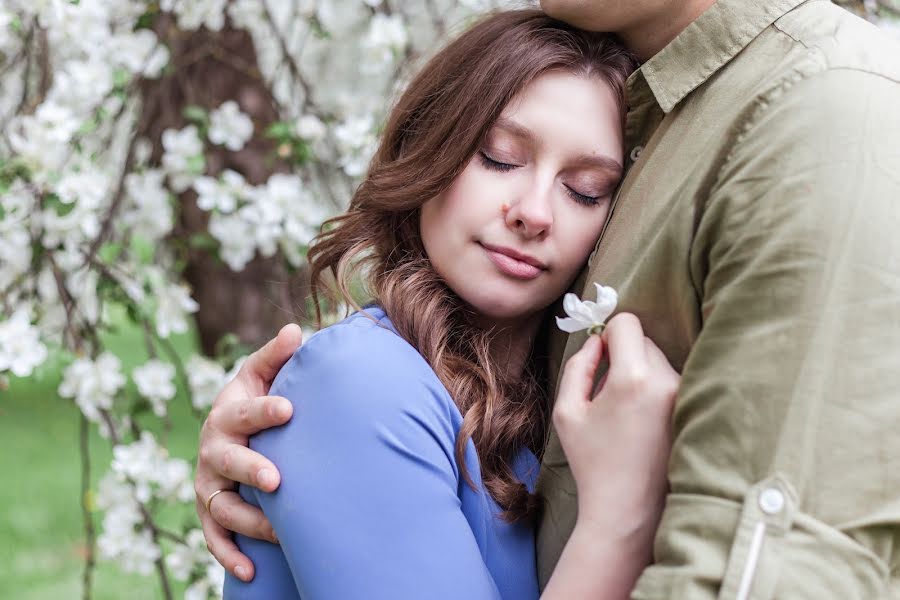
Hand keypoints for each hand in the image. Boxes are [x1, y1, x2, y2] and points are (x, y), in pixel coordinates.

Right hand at [194, 323, 301, 580]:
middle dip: (250, 470)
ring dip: (247, 520)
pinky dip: (228, 555)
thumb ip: (276, 356)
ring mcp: (209, 483)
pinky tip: (250, 572)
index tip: (290, 409)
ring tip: (278, 530)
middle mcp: (213, 448)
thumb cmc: (258, 399)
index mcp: (228, 412)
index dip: (265, 410)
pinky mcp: (210, 511)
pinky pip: (214, 537)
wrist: (233, 431)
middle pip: (227, 461)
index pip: (245, 411)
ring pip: (222, 505)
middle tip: (276, 480)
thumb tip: (296, 330)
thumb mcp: (261, 374)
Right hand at [553, 313, 678, 550]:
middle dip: (623, 354)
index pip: (627, 323)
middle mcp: (666, 381)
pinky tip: (642, 422)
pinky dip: (653, 390)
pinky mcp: (692, 411)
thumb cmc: (592, 461)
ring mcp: (684, 397)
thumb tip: (595, 342)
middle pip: (644, 340)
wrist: (626, 508)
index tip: (599, 356)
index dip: (608, 333)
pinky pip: (670, 381)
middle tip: (607, 389)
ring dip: (639, 372)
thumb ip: (578, 366)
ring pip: (658, 360)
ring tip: (625, 411)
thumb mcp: (567, 411)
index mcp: (632, 378)